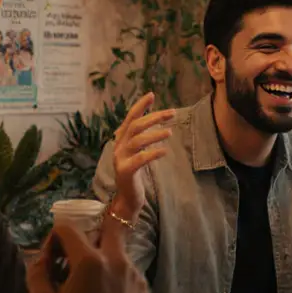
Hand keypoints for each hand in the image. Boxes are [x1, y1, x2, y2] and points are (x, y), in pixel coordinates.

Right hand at [27, 223, 148, 292]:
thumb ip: (37, 275)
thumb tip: (40, 259)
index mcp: (90, 261)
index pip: (68, 229)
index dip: (53, 239)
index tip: (50, 259)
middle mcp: (116, 259)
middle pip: (107, 223)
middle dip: (88, 231)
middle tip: (75, 251)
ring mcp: (133, 271)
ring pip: (113, 250)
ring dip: (98, 257)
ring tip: (86, 284)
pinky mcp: (142, 284)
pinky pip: (123, 269)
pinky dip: (111, 274)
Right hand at [109, 92, 174, 219]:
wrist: (127, 198)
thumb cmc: (135, 173)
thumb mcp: (136, 152)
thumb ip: (140, 137)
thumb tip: (155, 119)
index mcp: (122, 139)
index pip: (130, 117)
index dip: (140, 106)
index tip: (152, 95)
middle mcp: (119, 146)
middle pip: (135, 126)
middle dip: (154, 117)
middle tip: (172, 113)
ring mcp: (120, 159)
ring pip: (137, 141)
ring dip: (155, 134)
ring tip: (170, 131)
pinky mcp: (126, 172)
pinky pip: (140, 160)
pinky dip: (153, 153)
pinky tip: (165, 151)